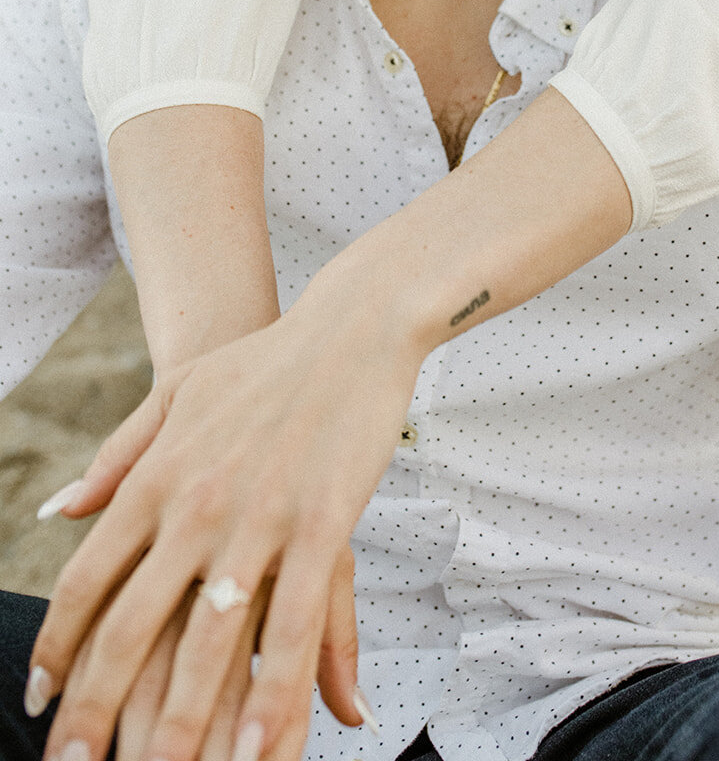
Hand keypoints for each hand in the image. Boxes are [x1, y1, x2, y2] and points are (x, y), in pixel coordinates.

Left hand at [29, 289, 413, 760]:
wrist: (349, 328)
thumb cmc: (262, 362)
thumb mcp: (176, 394)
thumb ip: (119, 456)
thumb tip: (60, 508)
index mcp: (156, 476)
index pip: (87, 578)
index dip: (60, 645)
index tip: (40, 700)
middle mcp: (195, 505)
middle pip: (132, 627)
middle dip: (96, 710)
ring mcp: (258, 520)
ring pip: (209, 643)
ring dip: (181, 725)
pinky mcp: (320, 527)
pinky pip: (292, 627)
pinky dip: (275, 695)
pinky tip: (262, 749)